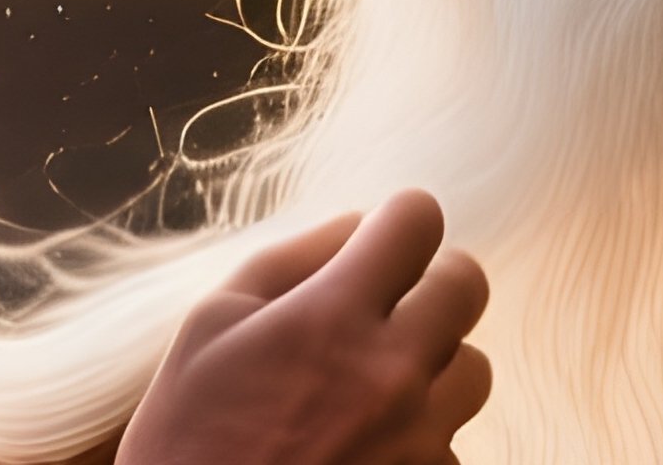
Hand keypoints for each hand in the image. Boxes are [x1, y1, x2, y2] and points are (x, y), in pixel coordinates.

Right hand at [116, 188, 489, 464]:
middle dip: (431, 280)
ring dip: (433, 364)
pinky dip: (421, 438)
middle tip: (386, 302)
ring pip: (473, 370)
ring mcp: (420, 446)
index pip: (418, 221)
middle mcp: (393, 377)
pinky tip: (364, 446)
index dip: (399, 220)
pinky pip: (453, 445)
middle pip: (468, 286)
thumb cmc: (189, 439)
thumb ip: (292, 261)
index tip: (381, 238)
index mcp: (334, 319)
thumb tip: (358, 225)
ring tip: (371, 386)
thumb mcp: (211, 325)